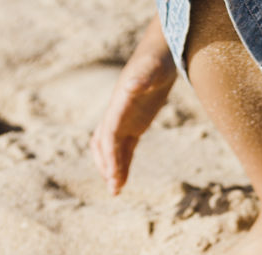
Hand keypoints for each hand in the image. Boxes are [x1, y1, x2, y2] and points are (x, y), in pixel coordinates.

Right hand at [90, 22, 175, 194]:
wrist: (158, 55)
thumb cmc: (156, 61)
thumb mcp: (152, 69)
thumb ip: (143, 77)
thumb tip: (132, 85)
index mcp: (119, 105)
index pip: (109, 135)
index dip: (110, 156)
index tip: (114, 175)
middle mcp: (116, 114)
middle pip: (103, 145)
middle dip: (106, 166)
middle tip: (113, 188)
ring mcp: (123, 119)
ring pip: (111, 149)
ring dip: (111, 168)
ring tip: (116, 191)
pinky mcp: (133, 124)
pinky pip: (124, 147)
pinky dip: (122, 163)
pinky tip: (123, 179)